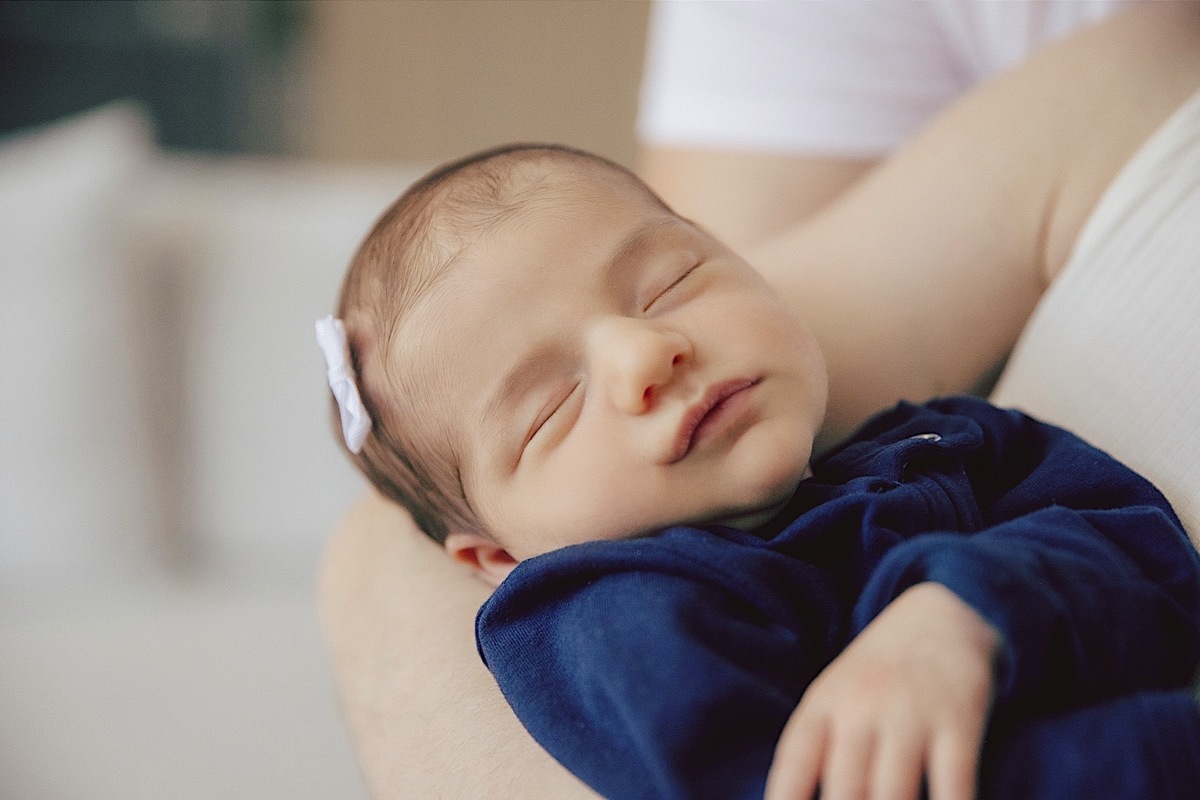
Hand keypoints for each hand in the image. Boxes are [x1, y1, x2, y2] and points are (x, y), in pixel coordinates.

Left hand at [764, 582, 998, 799]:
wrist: (941, 614)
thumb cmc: (877, 672)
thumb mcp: (834, 696)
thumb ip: (818, 751)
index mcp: (821, 704)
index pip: (792, 765)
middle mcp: (861, 708)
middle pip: (845, 793)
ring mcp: (911, 713)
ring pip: (895, 796)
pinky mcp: (959, 720)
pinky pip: (954, 786)